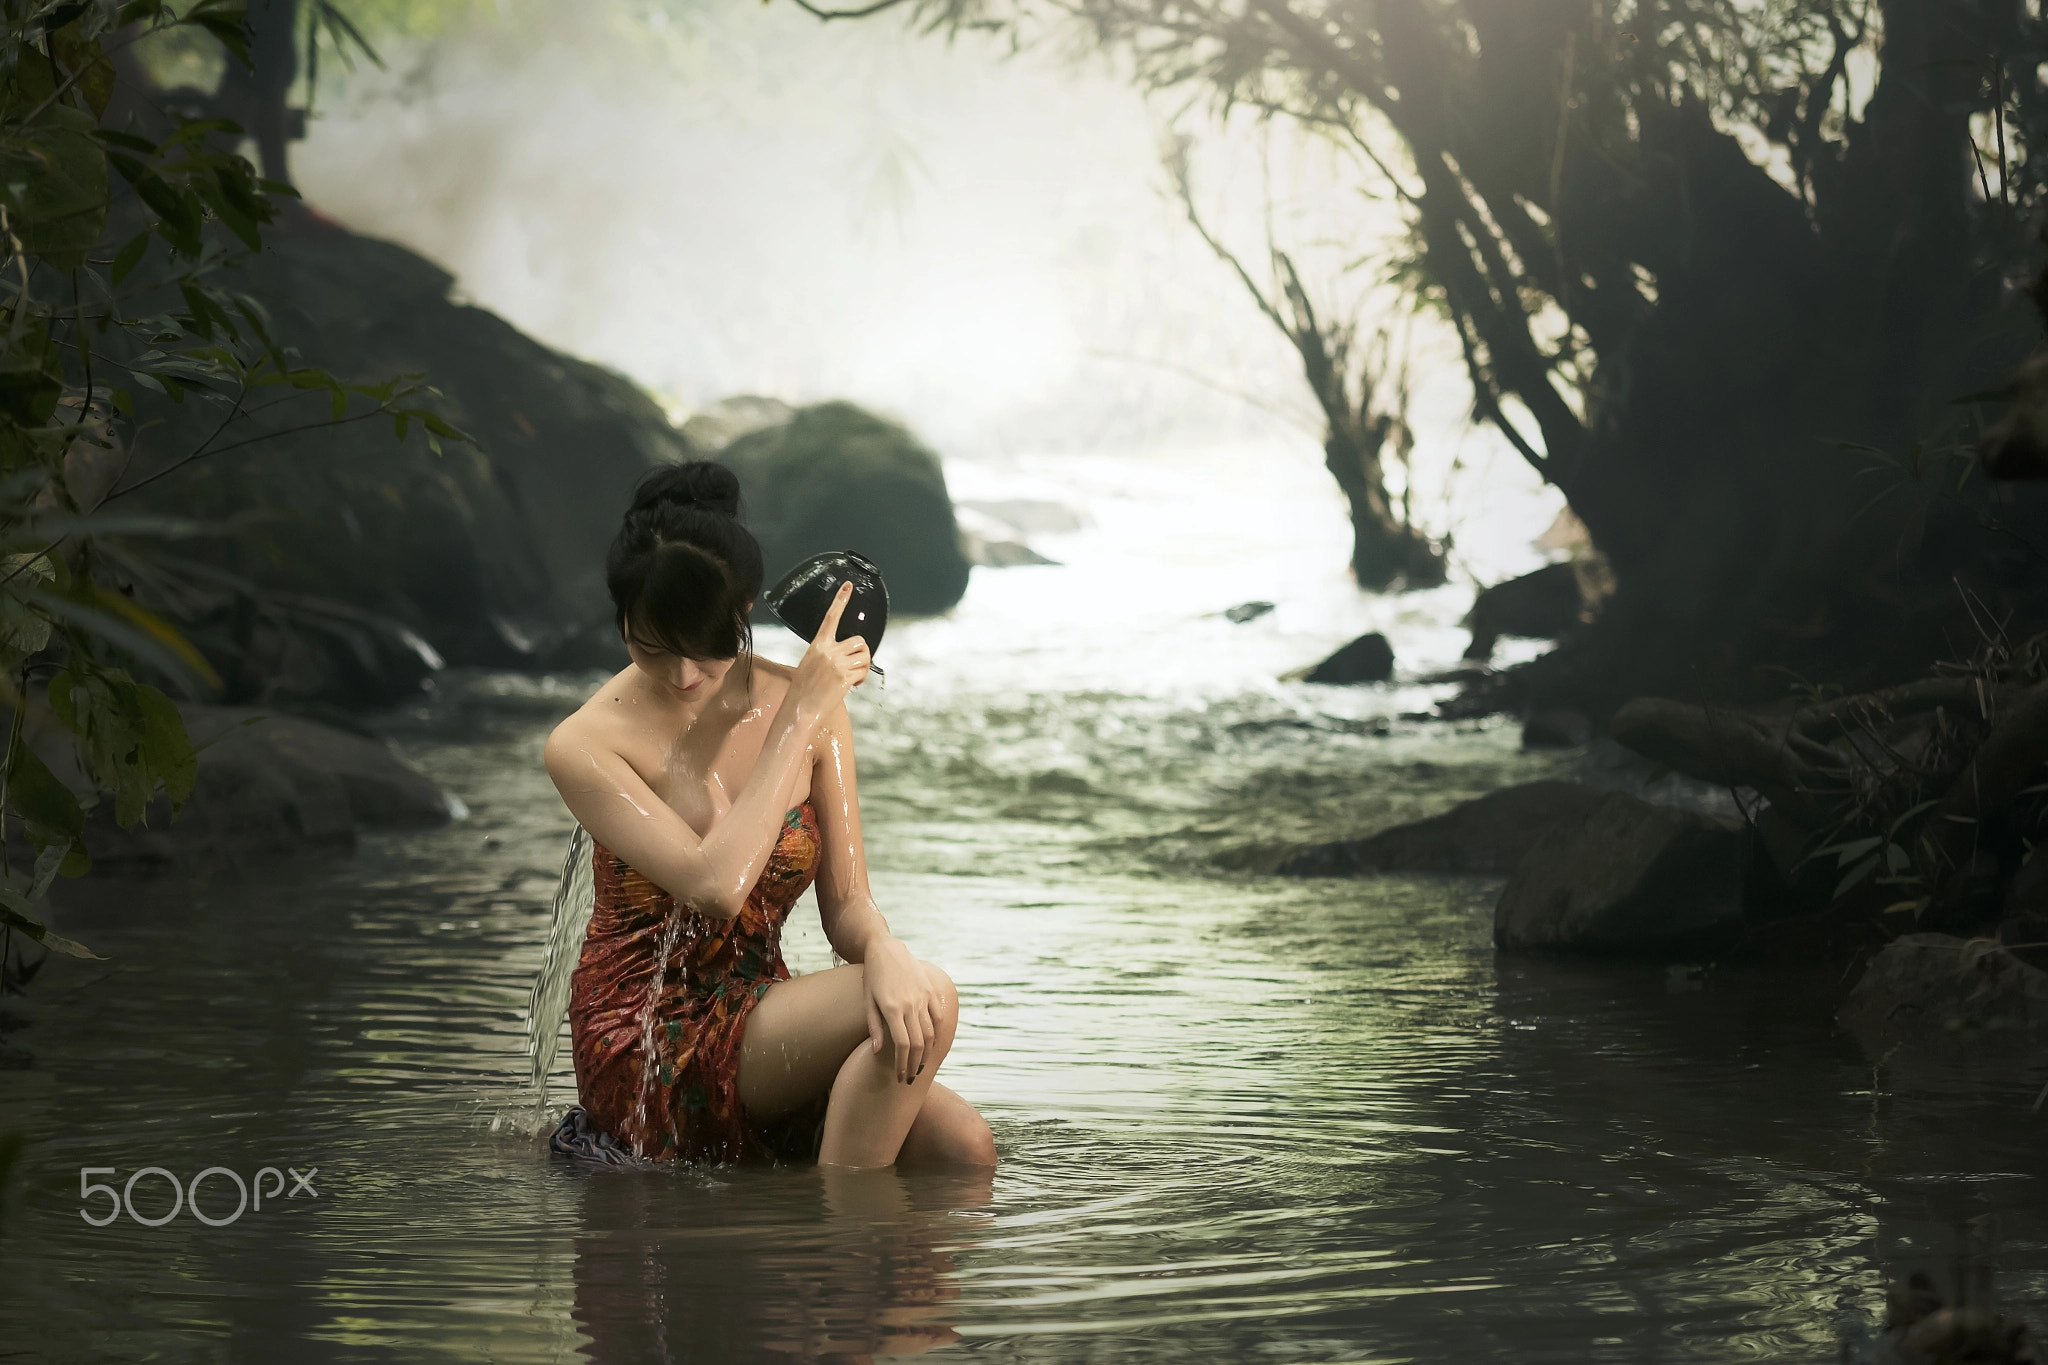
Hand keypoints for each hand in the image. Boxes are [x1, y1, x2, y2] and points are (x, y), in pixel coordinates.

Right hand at [788, 581, 871, 727]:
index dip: (840, 600)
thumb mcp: (811, 663)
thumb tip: (847, 655)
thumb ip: (827, 654)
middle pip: (859, 641)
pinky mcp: (845, 677)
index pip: (830, 617)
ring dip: (864, 667)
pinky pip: (864, 672)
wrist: (800, 708)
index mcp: (818, 644)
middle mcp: (828, 651)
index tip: (848, 585)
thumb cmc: (804, 688)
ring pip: (865, 656)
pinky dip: (862, 679)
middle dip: (863, 653)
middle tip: (857, 665)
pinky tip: (853, 686)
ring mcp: (837, 663)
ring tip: (854, 677)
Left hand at [862, 935, 938, 1083]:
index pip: (902, 1045)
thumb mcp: (868, 1001)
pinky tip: (931, 1045)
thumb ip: (873, 1027)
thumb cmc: (872, 977)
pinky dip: (936, 1034)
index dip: (902, 1064)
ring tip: (919, 1066)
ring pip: (930, 1033)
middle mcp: (911, 1004)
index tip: (900, 1077)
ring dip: (926, 1053)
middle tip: (909, 1077)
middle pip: (918, 1043)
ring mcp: (923, 997)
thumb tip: (877, 1052)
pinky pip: (938, 1017)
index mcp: (892, 1009)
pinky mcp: (930, 991)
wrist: (887, 950)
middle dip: (914, 1065)